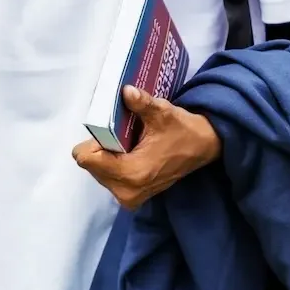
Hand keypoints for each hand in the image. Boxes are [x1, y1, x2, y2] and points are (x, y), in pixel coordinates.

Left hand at [72, 87, 219, 208]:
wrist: (203, 148)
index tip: (112, 129)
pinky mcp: (131, 198)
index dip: (94, 140)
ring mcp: (128, 197)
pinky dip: (115, 163)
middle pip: (91, 165)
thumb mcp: (163, 113)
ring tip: (130, 144)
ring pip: (97, 171)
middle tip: (124, 135)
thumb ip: (141, 103)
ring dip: (108, 156)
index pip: (86, 158)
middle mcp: (125, 191)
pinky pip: (108, 177)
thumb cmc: (182, 130)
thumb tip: (126, 91)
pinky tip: (132, 153)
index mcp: (131, 173)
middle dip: (102, 147)